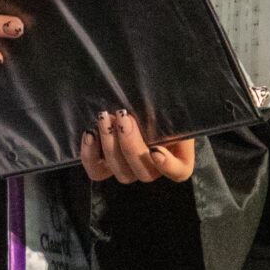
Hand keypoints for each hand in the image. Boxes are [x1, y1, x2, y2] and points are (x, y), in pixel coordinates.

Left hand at [80, 111, 195, 183]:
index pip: (179, 171)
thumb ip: (167, 113)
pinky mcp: (107, 165)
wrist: (132, 96)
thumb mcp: (167, 104)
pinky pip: (97, 171)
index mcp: (177, 155)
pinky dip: (91, 154)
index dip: (168, 166)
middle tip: (124, 117)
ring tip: (105, 119)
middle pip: (145, 173)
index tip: (156, 150)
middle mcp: (154, 167)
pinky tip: (91, 132)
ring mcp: (129, 168)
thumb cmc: (156, 100)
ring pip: (122, 173)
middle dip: (131, 146)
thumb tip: (157, 114)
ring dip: (110, 147)